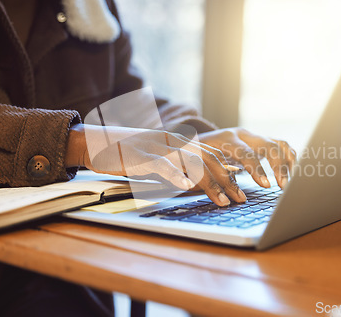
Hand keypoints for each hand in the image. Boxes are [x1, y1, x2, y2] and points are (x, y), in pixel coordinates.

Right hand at [65, 124, 246, 205]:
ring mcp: (158, 147)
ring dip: (210, 183)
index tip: (240, 189)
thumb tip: (201, 182)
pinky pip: (163, 165)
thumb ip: (180, 166)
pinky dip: (176, 175)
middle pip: (208, 158)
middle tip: (240, 199)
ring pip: (191, 162)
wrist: (100, 142)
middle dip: (227, 180)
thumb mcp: (160, 158)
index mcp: (180, 141)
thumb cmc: (133, 154)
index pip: (212, 154)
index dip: (228, 172)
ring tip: (223, 200)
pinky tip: (187, 186)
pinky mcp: (142, 155)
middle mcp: (174, 141)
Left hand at [198, 128, 295, 188]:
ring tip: (291, 182)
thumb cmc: (197, 156)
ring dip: (288, 163)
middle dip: (279, 166)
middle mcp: (243, 134)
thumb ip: (212, 175)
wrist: (195, 138)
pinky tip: (294, 172)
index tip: (266, 185)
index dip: (257, 169)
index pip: (246, 153)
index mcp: (227, 139)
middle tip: (284, 186)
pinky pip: (282, 146)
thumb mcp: (200, 164)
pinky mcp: (261, 140)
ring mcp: (254, 136)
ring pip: (279, 144)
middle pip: (269, 145)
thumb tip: (224, 194)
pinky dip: (290, 158)